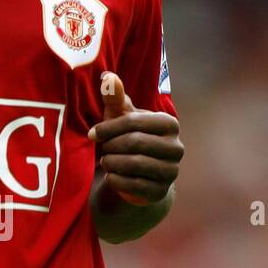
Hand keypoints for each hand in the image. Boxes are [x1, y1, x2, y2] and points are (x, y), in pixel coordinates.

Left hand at [87, 73, 182, 205]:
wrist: (137, 174)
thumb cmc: (127, 137)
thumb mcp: (120, 117)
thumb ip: (115, 98)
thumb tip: (107, 76)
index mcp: (169, 124)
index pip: (135, 122)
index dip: (109, 127)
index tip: (91, 134)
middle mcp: (176, 147)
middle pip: (135, 143)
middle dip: (112, 146)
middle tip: (101, 150)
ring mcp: (171, 171)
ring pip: (135, 164)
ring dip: (113, 163)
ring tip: (105, 161)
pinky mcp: (161, 191)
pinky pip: (135, 185)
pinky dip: (116, 180)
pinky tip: (109, 176)